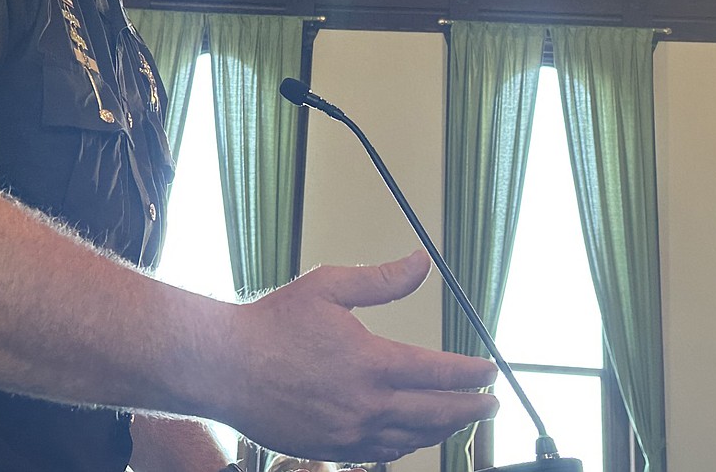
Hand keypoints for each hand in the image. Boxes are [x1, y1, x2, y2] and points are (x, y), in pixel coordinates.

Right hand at [222, 251, 498, 462]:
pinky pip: (382, 453)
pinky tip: (412, 435)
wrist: (225, 367)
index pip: (439, 373)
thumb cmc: (272, 324)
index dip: (470, 374)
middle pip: (436, 413)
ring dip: (443, 430)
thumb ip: (382, 280)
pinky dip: (407, 444)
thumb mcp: (329, 286)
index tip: (488, 371)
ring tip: (460, 420)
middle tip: (491, 404)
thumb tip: (421, 262)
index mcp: (372, 363)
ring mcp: (349, 433)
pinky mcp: (330, 449)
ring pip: (413, 437)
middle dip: (470, 409)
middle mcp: (366, 404)